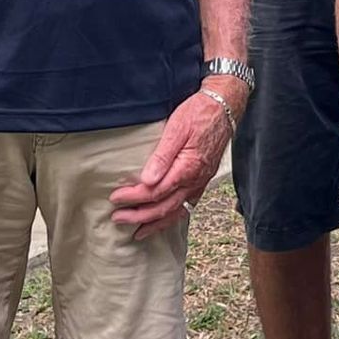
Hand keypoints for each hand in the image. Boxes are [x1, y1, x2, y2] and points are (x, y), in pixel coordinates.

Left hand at [109, 82, 236, 238]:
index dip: (133, 197)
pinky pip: (186, 205)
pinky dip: (172, 216)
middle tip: (118, 218)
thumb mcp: (177, 128)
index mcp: (186, 168)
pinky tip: (163, 220)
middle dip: (139, 216)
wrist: (223, 107)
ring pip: (176, 211)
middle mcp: (194, 180)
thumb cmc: (199, 113)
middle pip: (164, 207)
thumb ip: (162, 156)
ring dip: (155, 222)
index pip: (155, 192)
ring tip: (137, 231)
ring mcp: (200, 182)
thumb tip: (147, 180)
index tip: (115, 198)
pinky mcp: (202, 180)